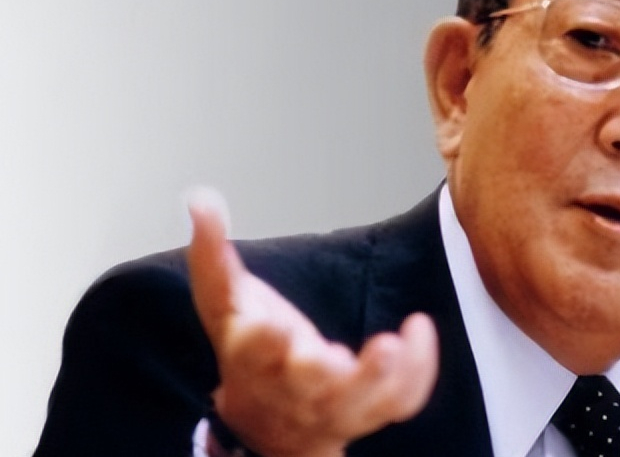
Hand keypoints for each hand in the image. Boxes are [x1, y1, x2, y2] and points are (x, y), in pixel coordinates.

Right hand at [187, 190, 438, 456]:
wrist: (268, 420)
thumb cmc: (251, 349)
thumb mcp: (223, 299)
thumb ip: (212, 248)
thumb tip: (199, 198)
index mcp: (252, 357)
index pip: (253, 351)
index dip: (264, 342)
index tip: (274, 328)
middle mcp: (293, 386)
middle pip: (308, 385)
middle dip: (321, 372)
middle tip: (338, 357)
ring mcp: (334, 403)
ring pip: (359, 400)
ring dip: (380, 377)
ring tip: (396, 344)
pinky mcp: (369, 408)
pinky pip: (399, 400)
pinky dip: (417, 371)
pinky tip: (420, 329)